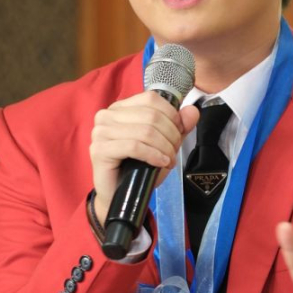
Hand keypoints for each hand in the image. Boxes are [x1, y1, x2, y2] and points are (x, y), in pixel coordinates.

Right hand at [90, 91, 199, 213]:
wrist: (120, 194)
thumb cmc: (139, 168)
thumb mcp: (164, 144)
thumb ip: (179, 127)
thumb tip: (192, 110)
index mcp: (121, 108)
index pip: (152, 98)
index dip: (172, 116)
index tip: (179, 132)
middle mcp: (107, 115)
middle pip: (152, 115)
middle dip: (171, 135)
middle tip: (173, 151)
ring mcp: (101, 132)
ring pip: (146, 131)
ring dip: (165, 148)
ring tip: (168, 160)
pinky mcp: (99, 150)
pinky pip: (134, 147)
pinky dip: (153, 155)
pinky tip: (161, 163)